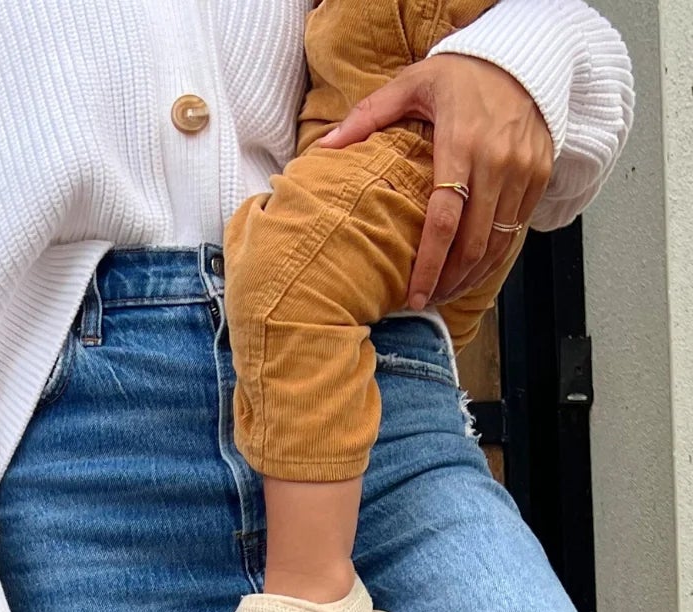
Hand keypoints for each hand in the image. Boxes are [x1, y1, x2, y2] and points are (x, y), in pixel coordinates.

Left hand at [321, 55, 553, 307]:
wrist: (523, 56)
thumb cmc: (462, 73)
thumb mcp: (412, 83)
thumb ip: (368, 115)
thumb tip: (325, 146)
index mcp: (462, 144)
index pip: (444, 221)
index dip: (429, 266)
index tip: (414, 295)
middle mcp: (497, 163)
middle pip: (473, 244)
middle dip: (448, 282)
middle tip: (425, 301)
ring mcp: (523, 172)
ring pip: (497, 245)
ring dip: (471, 277)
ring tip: (446, 294)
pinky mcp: (540, 177)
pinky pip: (516, 230)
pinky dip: (494, 257)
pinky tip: (472, 270)